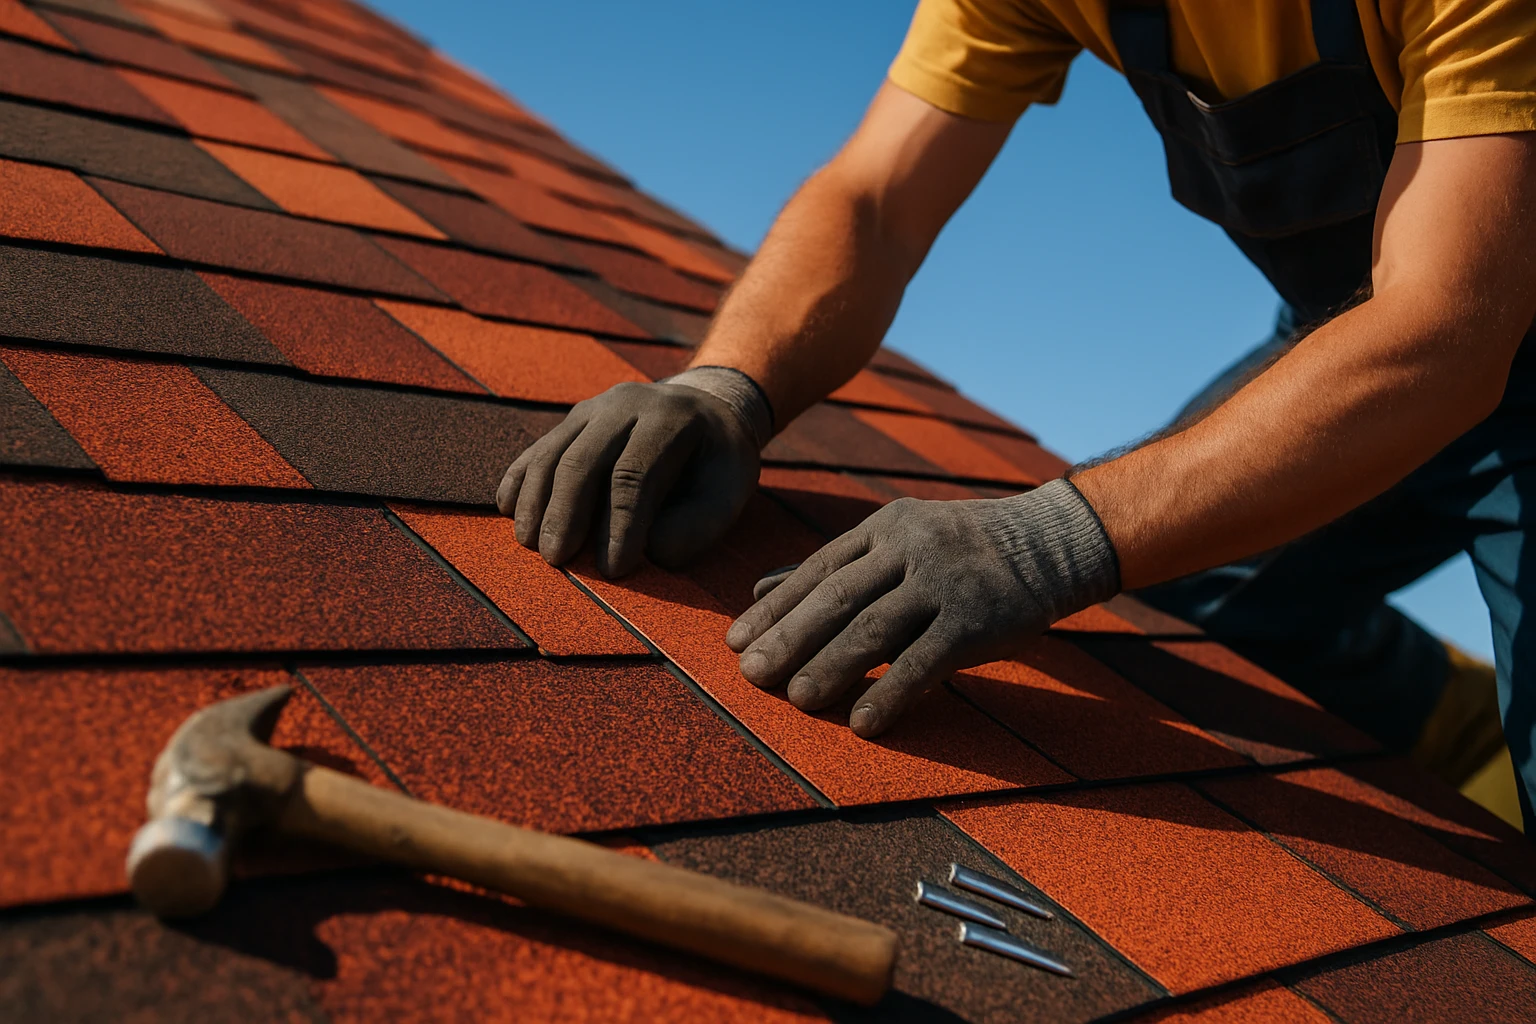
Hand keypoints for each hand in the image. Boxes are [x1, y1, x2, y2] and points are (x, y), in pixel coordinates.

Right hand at [496, 367, 772, 576]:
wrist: (706, 409)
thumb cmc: (717, 463)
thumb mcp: (729, 491)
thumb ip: (698, 525)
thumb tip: (650, 551)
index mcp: (670, 419)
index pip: (635, 474)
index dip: (620, 524)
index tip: (613, 569)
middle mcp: (626, 404)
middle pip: (583, 460)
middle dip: (566, 514)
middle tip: (557, 561)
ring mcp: (594, 408)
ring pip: (553, 452)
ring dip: (536, 501)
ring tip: (530, 544)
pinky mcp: (572, 420)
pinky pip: (538, 448)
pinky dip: (519, 478)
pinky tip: (508, 509)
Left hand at [724, 480, 1119, 735]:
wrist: (1054, 541)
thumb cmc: (964, 548)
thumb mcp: (899, 538)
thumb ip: (835, 566)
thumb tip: (757, 589)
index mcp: (885, 527)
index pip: (817, 568)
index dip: (774, 607)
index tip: (736, 641)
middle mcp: (910, 548)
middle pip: (837, 597)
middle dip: (790, 637)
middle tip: (752, 675)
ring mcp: (946, 583)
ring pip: (876, 628)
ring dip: (831, 666)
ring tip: (797, 700)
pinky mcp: (979, 621)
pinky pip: (926, 661)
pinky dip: (892, 692)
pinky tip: (863, 722)